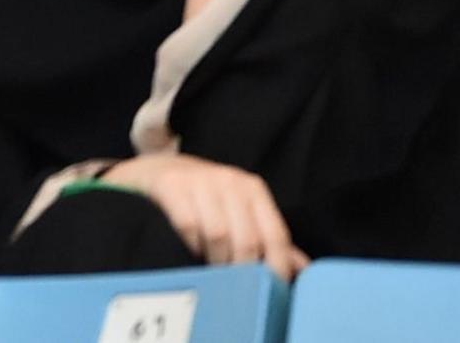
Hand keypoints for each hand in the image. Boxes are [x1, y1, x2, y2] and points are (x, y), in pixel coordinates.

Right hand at [97, 151, 304, 274]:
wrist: (155, 170)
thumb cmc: (204, 199)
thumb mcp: (238, 212)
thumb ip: (268, 240)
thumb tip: (304, 270)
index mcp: (252, 189)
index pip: (275, 234)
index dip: (275, 266)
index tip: (270, 288)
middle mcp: (229, 180)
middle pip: (246, 239)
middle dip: (241, 268)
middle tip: (233, 283)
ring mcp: (198, 180)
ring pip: (218, 235)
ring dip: (214, 259)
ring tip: (210, 267)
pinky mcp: (170, 184)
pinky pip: (188, 225)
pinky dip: (190, 244)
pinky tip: (189, 249)